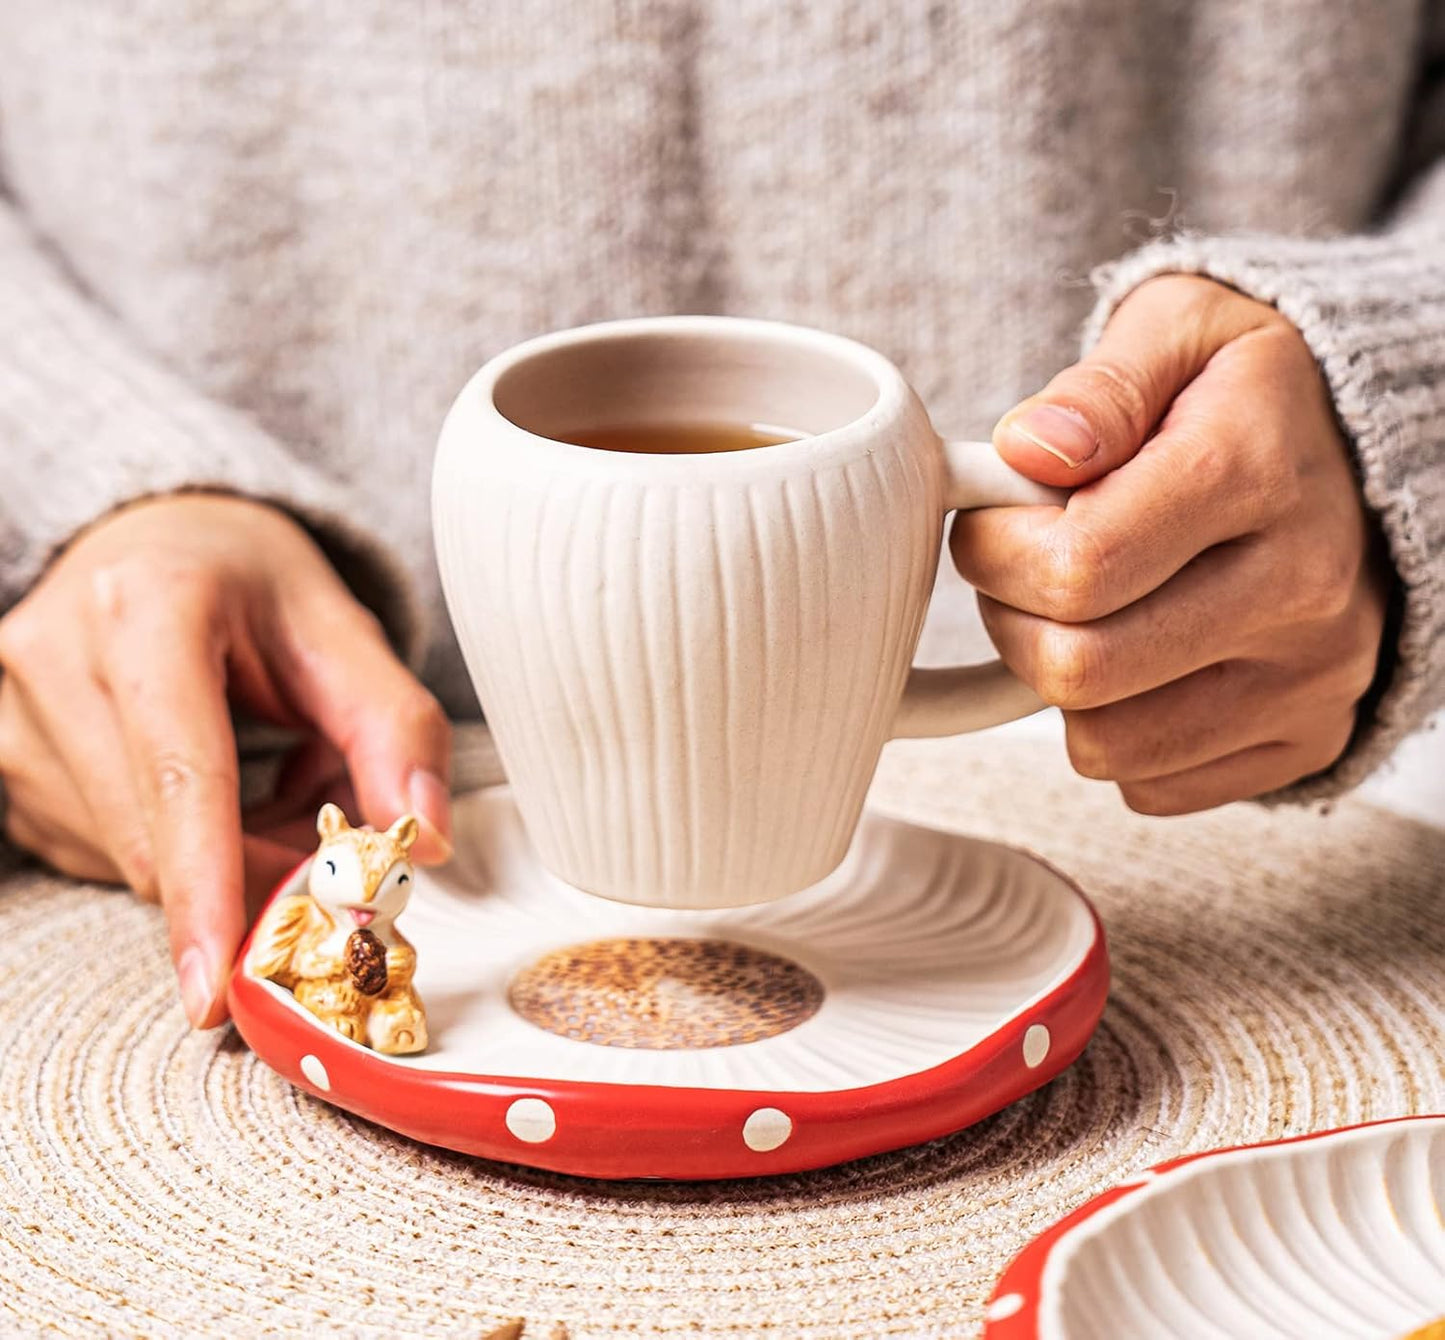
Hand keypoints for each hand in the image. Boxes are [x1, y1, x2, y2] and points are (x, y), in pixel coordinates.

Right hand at [0, 494, 451, 1025]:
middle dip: (247, 872)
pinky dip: (168, 849)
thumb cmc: (253, 585)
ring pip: (122, 859)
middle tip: (319, 838)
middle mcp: (52, 655)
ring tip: (263, 782)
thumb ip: (397, 731)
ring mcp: (8, 711)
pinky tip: (203, 793)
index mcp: (149, 609)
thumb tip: (423, 844)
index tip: (215, 988)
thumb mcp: (343, 633)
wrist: (158, 542)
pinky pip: (95, 851)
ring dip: (212, 858)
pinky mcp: (0, 756)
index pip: (181, 776)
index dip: (206, 888)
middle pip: (152, 836)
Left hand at [952, 275, 1390, 812]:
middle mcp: (1298, 588)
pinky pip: (1152, 785)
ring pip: (1105, 744)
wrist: (1367, 457)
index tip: (991, 523)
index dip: (993, 553)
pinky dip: (1116, 732)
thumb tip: (1029, 453)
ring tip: (1080, 614)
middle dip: (1010, 622)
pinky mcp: (1307, 738)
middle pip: (1078, 669)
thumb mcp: (1176, 332)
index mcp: (1253, 473)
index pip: (1076, 566)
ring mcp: (1309, 676)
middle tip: (1023, 574)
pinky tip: (1137, 660)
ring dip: (1056, 686)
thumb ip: (1098, 387)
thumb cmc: (1244, 394)